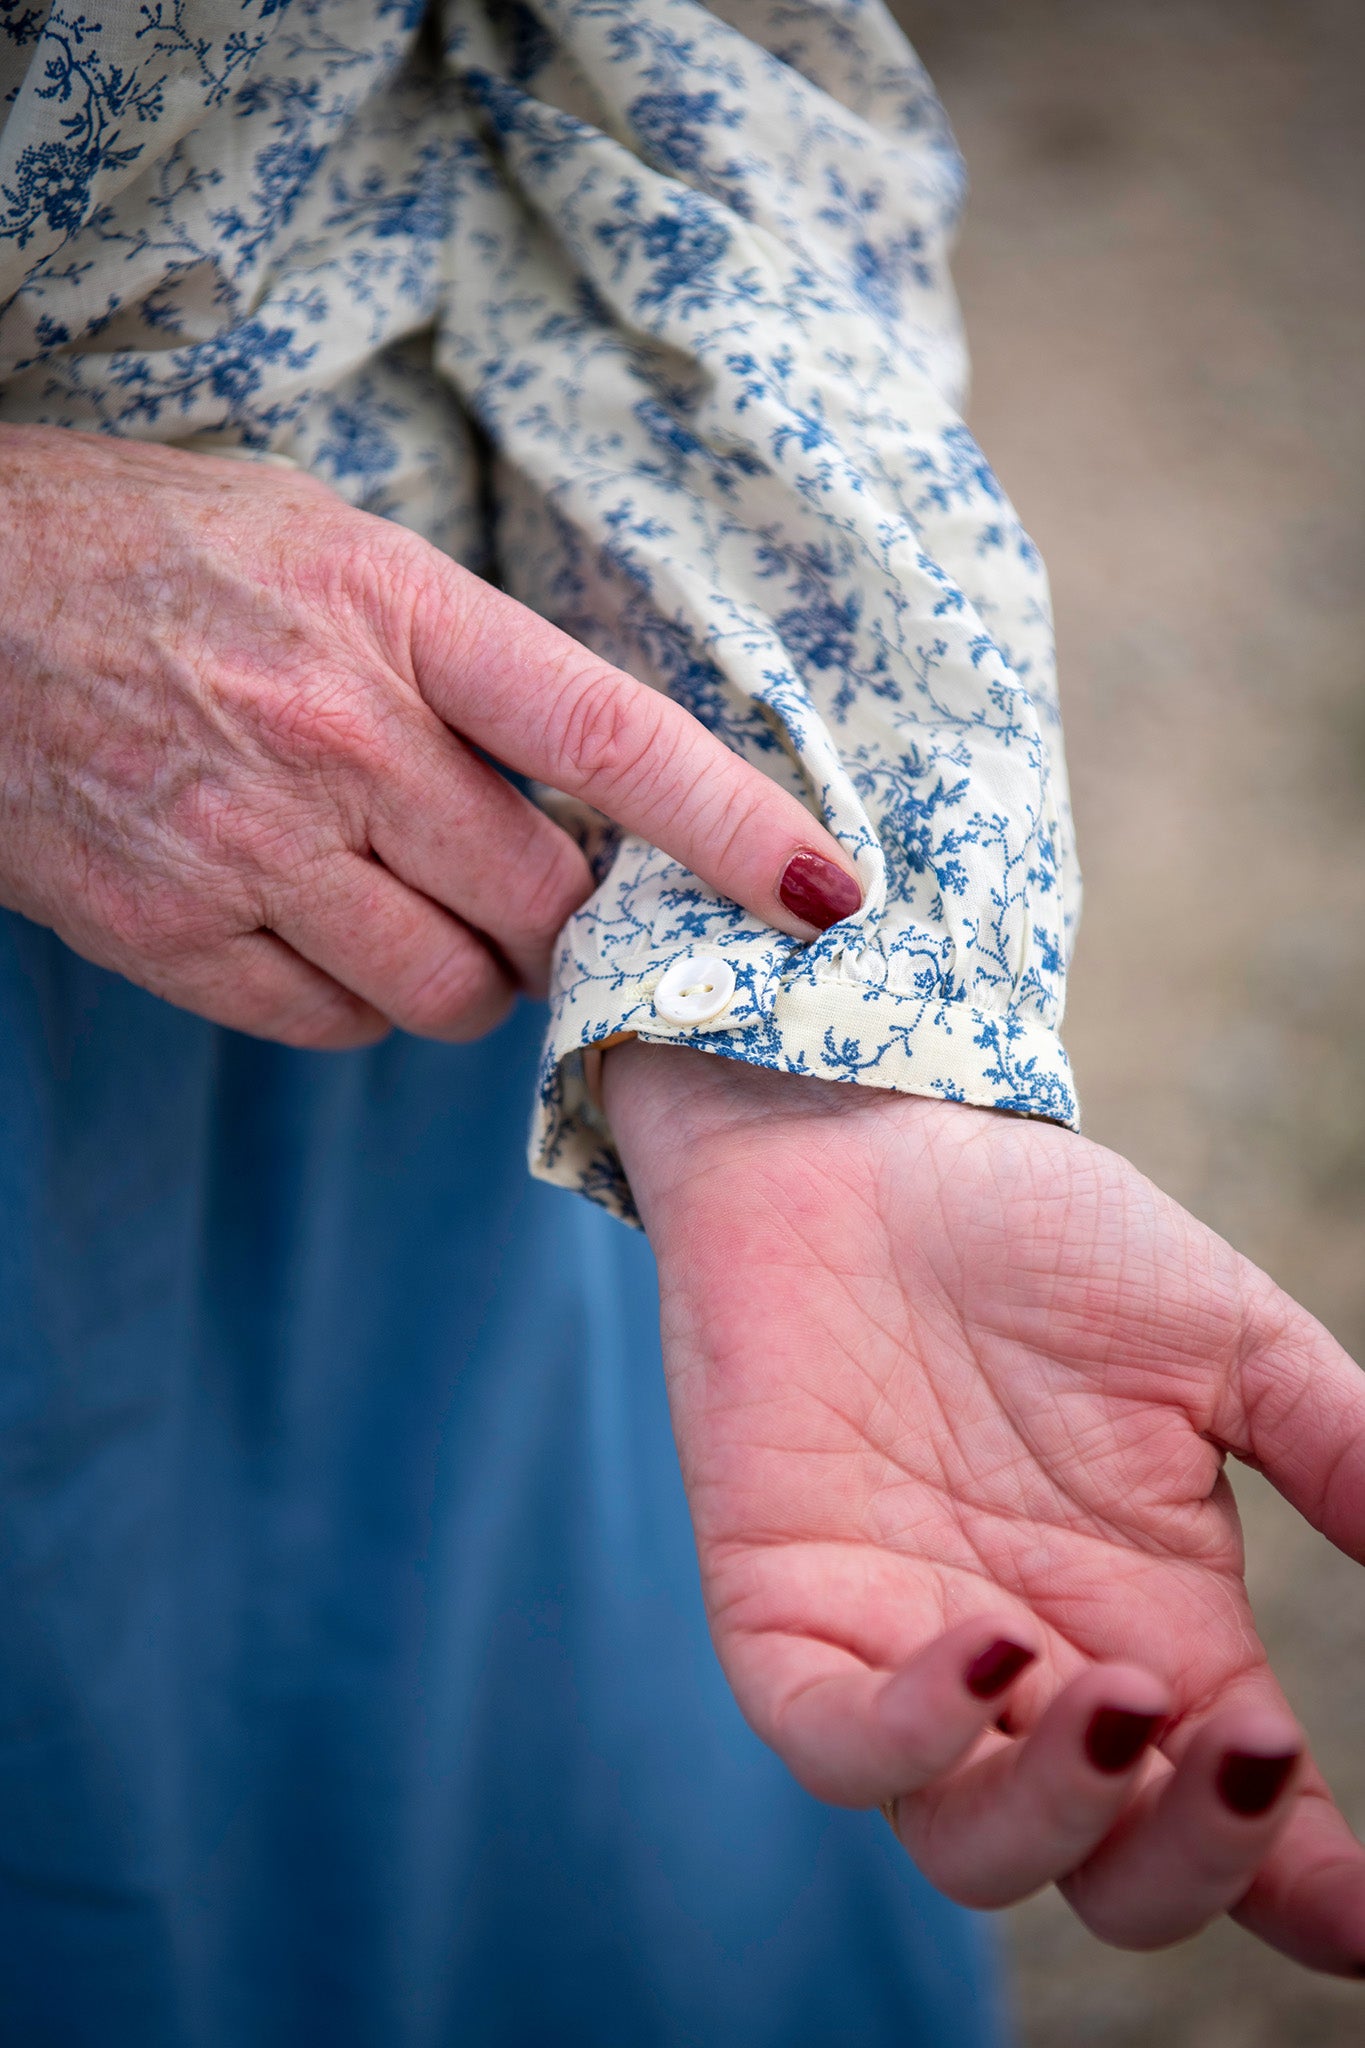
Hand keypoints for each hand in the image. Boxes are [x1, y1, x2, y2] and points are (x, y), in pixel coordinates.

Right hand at [0, 425, 856, 1044]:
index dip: (734, 828)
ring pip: (449, 990)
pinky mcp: (169, 933)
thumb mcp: (331, 546)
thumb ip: (467, 659)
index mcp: (394, 612)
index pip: (610, 739)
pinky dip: (359, 1002)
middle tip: (533, 885)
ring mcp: (247, 846)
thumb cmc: (150, 551)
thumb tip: (595, 787)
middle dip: (565, 921)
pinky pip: (335, 1027)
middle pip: (542, 905)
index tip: (827, 892)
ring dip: (467, 971)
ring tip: (410, 898)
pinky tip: (322, 927)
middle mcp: (334, 738)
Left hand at [606, 1042, 1364, 1973]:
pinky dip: (908, 1736)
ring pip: (976, 1848)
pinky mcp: (786, 1613)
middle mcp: (1040, 1673)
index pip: (1242, 1818)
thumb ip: (1344, 1453)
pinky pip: (833, 1742)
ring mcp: (906, 1654)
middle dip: (1191, 1863)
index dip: (1310, 1891)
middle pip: (1114, 1875)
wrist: (854, 1143)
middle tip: (1247, 1753)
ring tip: (1123, 1701)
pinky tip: (988, 1648)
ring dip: (1061, 1814)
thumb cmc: (1039, 1235)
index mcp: (1160, 1630)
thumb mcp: (1225, 1343)